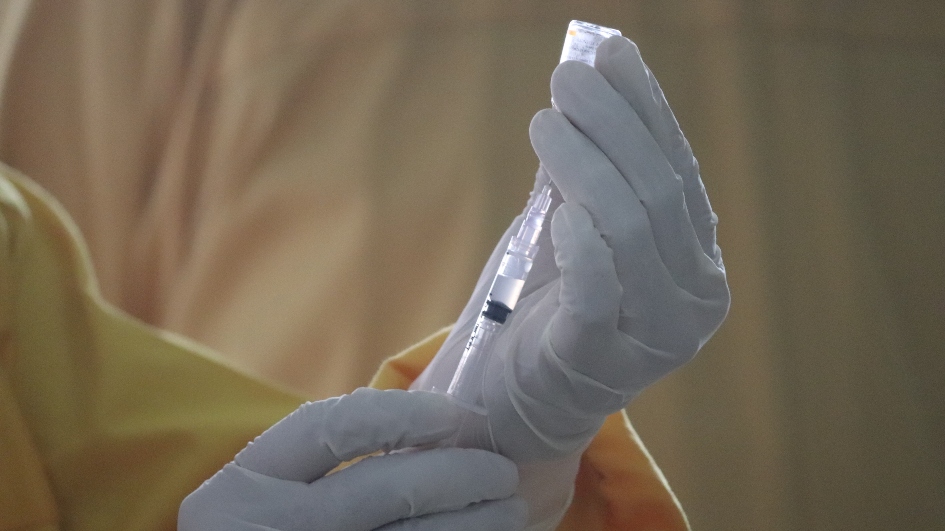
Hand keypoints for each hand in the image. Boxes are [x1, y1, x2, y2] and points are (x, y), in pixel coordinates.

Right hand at [179, 388, 526, 530]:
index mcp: (248, 482)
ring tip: (509, 511)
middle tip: (502, 471)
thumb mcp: (265, 491)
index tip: (457, 414)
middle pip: (388, 487)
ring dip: (476, 523)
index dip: (404, 414)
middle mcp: (275, 525)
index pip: (331, 427)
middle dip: (461, 473)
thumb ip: (319, 461)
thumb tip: (426, 424)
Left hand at [413, 35, 729, 522]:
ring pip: (632, 228)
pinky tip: (560, 205)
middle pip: (658, 191)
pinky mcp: (604, 360)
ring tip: (543, 120)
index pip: (679, 170)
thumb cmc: (555, 307)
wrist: (526, 398)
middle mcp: (695, 297)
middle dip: (612, 124)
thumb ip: (593, 173)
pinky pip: (602, 291)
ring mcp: (658, 335)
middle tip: (567, 78)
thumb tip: (590, 80)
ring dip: (586, 164)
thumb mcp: (581, 230)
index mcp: (696, 260)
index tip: (612, 52)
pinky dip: (583, 241)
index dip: (646, 108)